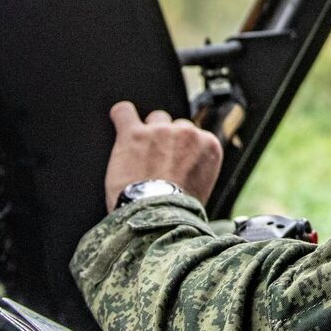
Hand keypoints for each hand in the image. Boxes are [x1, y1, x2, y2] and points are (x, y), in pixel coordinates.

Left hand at [104, 101, 222, 211]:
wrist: (157, 218)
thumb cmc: (178, 211)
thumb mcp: (203, 187)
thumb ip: (197, 167)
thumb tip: (185, 166)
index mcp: (209, 145)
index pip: (197, 136)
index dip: (184, 151)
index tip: (177, 165)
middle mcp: (187, 133)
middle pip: (176, 126)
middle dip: (167, 142)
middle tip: (158, 165)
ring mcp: (160, 131)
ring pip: (155, 119)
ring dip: (149, 134)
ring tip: (140, 155)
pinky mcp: (134, 134)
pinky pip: (124, 112)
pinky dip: (121, 116)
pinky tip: (121, 120)